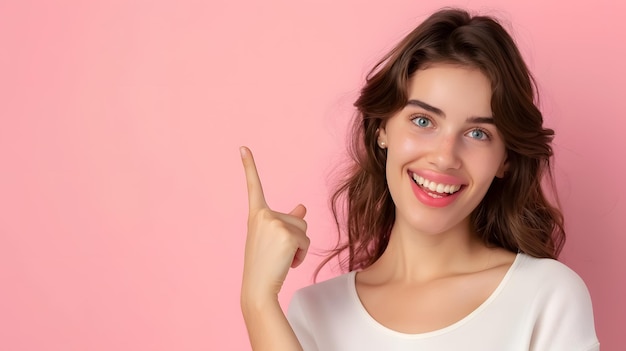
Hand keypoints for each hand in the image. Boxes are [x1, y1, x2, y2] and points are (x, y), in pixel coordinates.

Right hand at [240, 146, 309, 302]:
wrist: (258, 288)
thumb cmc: (264, 265)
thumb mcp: (272, 240)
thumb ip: (288, 221)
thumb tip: (302, 208)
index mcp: (256, 214)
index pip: (254, 186)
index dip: (249, 166)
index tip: (243, 147)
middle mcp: (263, 214)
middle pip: (298, 218)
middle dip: (295, 237)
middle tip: (277, 254)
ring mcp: (274, 223)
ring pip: (304, 229)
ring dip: (299, 246)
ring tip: (282, 258)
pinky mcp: (287, 234)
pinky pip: (306, 241)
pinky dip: (301, 254)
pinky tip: (287, 262)